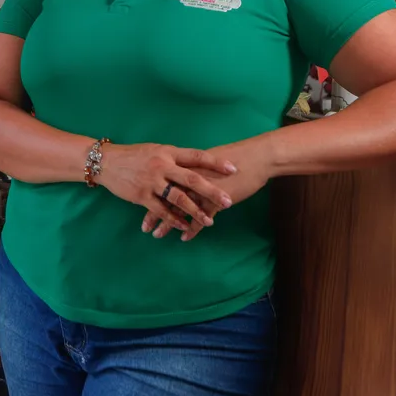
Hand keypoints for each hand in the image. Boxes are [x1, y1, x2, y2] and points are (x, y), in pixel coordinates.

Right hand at [98, 143, 237, 237]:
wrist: (106, 162)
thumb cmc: (134, 155)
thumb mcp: (156, 150)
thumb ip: (174, 158)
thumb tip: (195, 165)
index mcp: (168, 152)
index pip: (196, 156)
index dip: (215, 163)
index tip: (233, 169)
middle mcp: (162, 166)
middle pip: (191, 179)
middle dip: (211, 192)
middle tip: (228, 201)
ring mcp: (152, 182)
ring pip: (178, 199)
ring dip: (195, 211)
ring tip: (210, 221)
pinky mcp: (141, 196)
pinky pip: (161, 210)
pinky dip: (174, 219)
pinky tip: (184, 227)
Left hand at [142, 139, 275, 240]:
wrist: (257, 157)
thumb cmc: (234, 158)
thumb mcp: (208, 162)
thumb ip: (194, 168)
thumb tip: (183, 174)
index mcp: (187, 165)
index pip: (162, 181)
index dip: (149, 193)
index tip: (138, 204)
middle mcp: (190, 177)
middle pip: (166, 197)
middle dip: (153, 213)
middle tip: (144, 227)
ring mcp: (202, 190)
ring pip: (179, 209)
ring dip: (168, 224)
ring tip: (158, 235)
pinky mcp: (216, 200)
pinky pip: (200, 218)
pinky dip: (191, 229)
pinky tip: (184, 238)